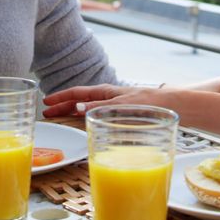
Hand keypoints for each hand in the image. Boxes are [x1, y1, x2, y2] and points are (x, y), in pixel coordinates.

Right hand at [42, 85, 162, 117]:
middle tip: (46, 114)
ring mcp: (114, 107)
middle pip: (79, 101)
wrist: (174, 107)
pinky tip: (85, 127)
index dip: (61, 98)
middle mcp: (108, 99)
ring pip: (87, 108)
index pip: (78, 93)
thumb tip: (79, 109)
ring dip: (72, 113)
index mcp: (106, 92)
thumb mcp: (124, 105)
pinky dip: (86, 120)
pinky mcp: (121, 116)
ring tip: (60, 119)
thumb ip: (102, 107)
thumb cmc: (151, 103)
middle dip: (62, 106)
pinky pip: (97, 116)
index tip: (45, 103)